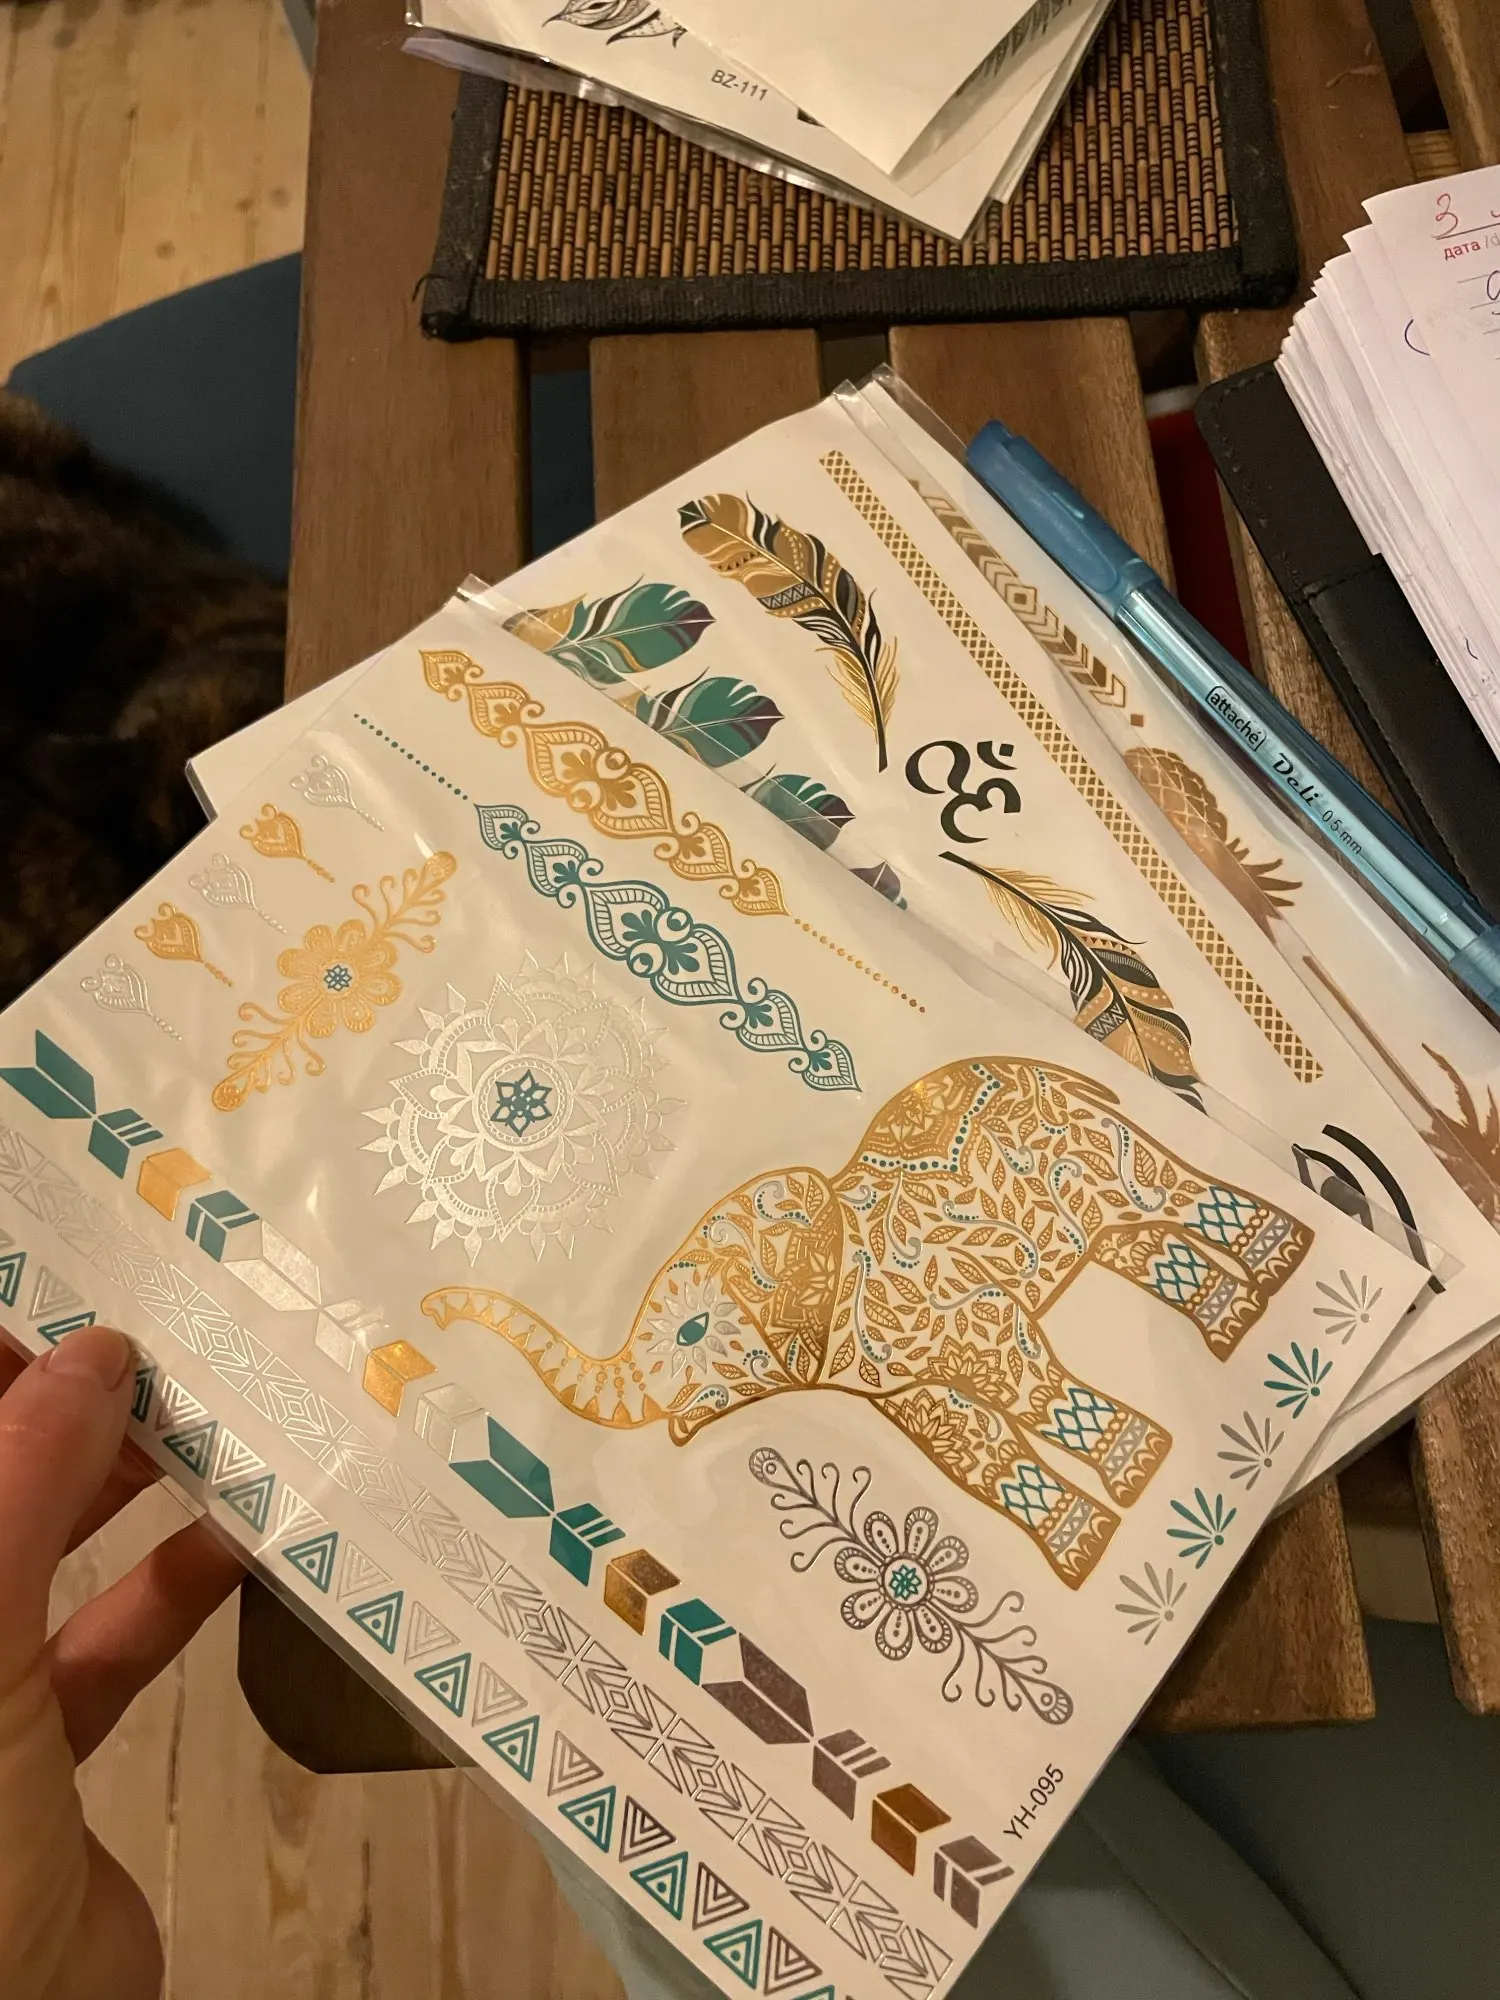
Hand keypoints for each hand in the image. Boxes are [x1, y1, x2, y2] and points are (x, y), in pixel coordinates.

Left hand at [0, 1327, 243, 1999]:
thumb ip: (18, 1483)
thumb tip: (92, 1348)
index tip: (66, 1266)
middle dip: (58, 1396)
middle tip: (163, 1315)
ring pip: (37, 1550)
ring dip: (123, 1482)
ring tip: (213, 1405)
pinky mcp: (38, 1763)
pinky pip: (104, 1647)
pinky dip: (175, 1590)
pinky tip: (249, 1537)